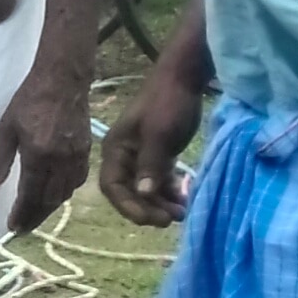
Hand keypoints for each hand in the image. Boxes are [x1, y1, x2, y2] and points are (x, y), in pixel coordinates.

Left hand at [0, 62, 94, 235]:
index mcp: (38, 155)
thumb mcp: (6, 129)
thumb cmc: (28, 101)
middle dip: (35, 217)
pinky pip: (77, 180)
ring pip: (65, 193)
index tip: (13, 228)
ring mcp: (76, 157)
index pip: (30, 195)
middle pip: (49, 200)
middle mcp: (60, 161)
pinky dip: (66, 193)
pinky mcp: (87, 151)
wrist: (62, 81)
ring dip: (49, 208)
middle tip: (22, 228)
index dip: (22, 214)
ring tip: (35, 215)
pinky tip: (55, 196)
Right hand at [96, 72, 203, 228]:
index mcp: (116, 150)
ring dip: (162, 203)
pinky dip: (170, 191)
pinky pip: (160, 180)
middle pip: (129, 191)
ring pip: (146, 188)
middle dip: (148, 208)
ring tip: (183, 212)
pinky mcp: (159, 153)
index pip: (112, 186)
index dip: (128, 206)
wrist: (184, 78)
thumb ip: (149, 164)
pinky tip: (185, 197)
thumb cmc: (168, 103)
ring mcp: (142, 155)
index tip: (151, 219)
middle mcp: (125, 155)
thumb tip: (141, 194)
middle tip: (172, 219)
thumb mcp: (159, 134)